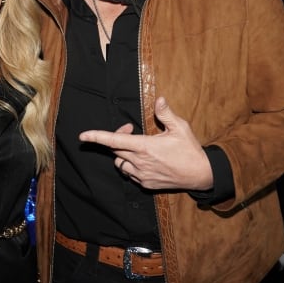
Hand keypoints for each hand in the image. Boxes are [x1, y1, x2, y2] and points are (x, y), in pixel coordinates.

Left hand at [78, 96, 212, 189]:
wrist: (200, 174)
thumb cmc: (190, 149)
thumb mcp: (180, 127)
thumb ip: (166, 113)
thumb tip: (159, 99)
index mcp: (145, 146)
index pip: (114, 141)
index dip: (97, 137)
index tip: (83, 136)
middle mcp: (140, 162)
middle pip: (116, 150)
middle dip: (117, 138)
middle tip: (130, 129)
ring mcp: (142, 175)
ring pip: (120, 163)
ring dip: (122, 154)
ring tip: (137, 146)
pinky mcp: (146, 183)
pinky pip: (130, 174)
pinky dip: (131, 165)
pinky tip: (144, 160)